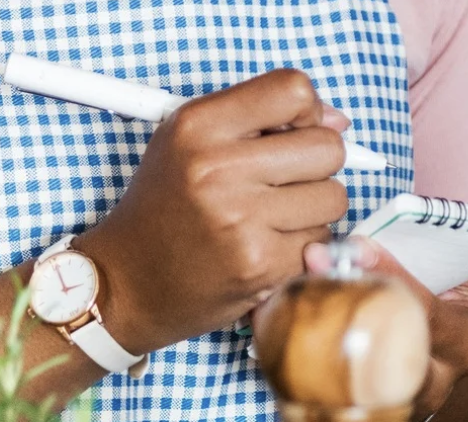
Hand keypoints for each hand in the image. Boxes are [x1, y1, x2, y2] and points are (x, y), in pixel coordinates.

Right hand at [74, 69, 352, 353]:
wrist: (127, 284)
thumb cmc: (163, 210)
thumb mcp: (189, 143)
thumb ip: (259, 119)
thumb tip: (340, 121)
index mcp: (197, 127)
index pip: (294, 90)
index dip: (307, 114)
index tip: (292, 135)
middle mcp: (216, 169)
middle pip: (327, 147)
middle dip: (315, 167)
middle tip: (281, 185)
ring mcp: (240, 220)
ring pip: (332, 199)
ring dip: (312, 212)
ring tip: (270, 220)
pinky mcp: (259, 266)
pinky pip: (321, 243)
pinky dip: (302, 249)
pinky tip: (266, 249)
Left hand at [304, 235, 467, 417]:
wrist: (424, 390)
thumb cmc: (440, 328)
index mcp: (464, 346)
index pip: (428, 310)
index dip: (394, 276)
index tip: (360, 243)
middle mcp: (431, 382)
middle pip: (386, 337)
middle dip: (348, 294)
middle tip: (315, 257)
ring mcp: (390, 403)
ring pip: (349, 361)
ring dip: (316, 319)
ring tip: (290, 282)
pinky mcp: (352, 412)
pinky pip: (317, 377)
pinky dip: (291, 344)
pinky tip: (266, 312)